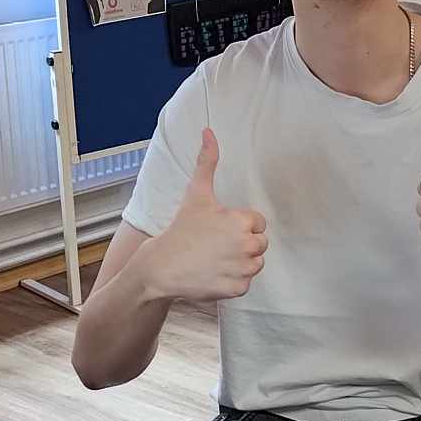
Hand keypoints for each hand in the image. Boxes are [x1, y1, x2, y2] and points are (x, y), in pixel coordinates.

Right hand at [145, 130, 266, 302]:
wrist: (161, 268)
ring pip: (254, 264)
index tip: (219, 230)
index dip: (239, 225)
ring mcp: (243, 269)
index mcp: (243, 221)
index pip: (258, 223)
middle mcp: (248, 245)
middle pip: (260, 244)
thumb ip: (207, 161)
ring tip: (215, 259)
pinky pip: (245, 283)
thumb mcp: (196, 194)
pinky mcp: (238, 289)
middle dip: (242, 244)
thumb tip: (209, 131)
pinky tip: (214, 274)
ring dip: (240, 263)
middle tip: (216, 245)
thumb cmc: (180, 229)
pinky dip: (232, 281)